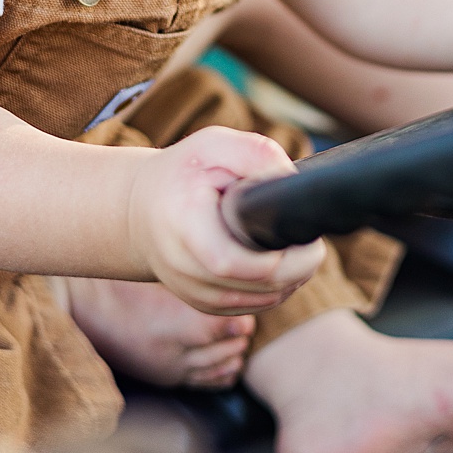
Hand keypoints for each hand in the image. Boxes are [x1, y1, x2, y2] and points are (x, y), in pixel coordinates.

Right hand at [68, 278, 255, 387]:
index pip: (235, 326)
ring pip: (226, 366)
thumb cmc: (120, 281)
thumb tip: (235, 273)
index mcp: (178, 325)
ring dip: (235, 347)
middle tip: (243, 307)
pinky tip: (221, 349)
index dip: (247, 309)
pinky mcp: (166, 379)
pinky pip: (211, 381)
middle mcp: (178, 355)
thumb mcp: (161, 273)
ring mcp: (172, 371)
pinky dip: (224, 367)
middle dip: (244, 329)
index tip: (248, 293)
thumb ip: (199, 278)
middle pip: (234, 347)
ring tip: (231, 327)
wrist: (84, 307)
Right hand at [128, 126, 324, 313]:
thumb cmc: (182, 173)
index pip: (232, 262)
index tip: (301, 232)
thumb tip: (292, 182)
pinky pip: (253, 307)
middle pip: (258, 285)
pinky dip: (276, 289)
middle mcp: (184, 268)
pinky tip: (284, 264)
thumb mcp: (215, 145)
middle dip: (299, 266)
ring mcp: (192, 292)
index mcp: (183, 225)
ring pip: (261, 301)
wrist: (140, 210)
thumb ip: (256, 155)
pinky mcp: (204, 305)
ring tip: (301, 249)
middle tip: (313, 241)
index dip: (278, 255)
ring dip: (293, 280)